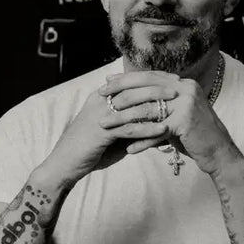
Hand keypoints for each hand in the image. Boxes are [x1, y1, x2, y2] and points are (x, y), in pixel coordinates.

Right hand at [34, 89, 169, 189]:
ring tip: (176, 105)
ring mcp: (100, 115)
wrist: (64, 163)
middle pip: (133, 87)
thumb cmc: (89, 148)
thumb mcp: (111, 129)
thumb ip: (128, 121)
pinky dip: (148, 128)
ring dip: (156, 104)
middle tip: (178, 87)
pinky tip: (164, 130)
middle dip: (157, 86)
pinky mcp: (102, 132)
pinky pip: (129, 127)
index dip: (151, 79)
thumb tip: (152, 119)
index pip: (129, 81)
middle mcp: (100, 101)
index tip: (171, 80)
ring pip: (133, 104)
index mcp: (101, 96)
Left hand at [100, 71, 240, 175]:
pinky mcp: (186, 121)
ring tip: (105, 125)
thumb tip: (132, 97)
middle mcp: (185, 88)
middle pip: (145, 87)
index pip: (149, 76)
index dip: (126, 78)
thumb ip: (159, 104)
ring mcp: (187, 103)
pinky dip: (142, 141)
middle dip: (120, 92)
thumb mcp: (176, 114)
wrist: (220, 153)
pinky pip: (157, 131)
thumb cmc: (194, 135)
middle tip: (98, 96)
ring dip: (124, 119)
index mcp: (182, 83)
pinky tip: (128, 149)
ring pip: (147, 110)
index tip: (106, 81)